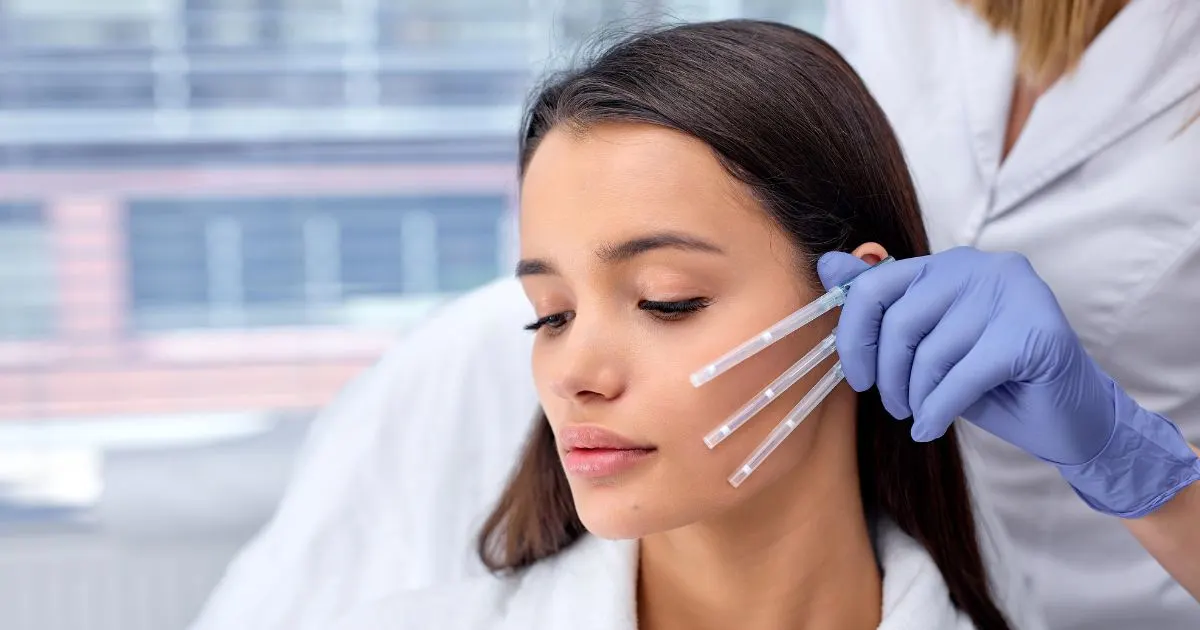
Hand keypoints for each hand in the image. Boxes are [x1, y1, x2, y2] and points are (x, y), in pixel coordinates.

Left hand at [819, 247, 1199, 516]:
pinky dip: (938, 411)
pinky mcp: (1035, 333)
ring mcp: (1014, 296)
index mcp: (951, 264)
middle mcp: (983, 267)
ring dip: (917, 397)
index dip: (854, 333)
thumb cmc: (993, 381)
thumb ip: (882, 303)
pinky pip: (962, 377)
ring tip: (920, 415)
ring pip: (932, 353)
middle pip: (901, 321)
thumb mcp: (927, 342)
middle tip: (894, 405)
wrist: (1069, 418)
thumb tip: (826, 266)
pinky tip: (931, 428)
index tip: (858, 375)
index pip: (877, 283)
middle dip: (888, 374)